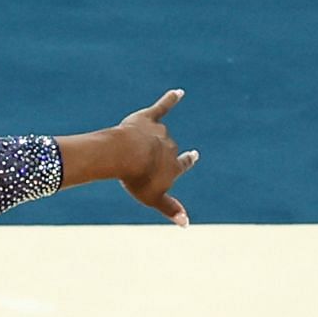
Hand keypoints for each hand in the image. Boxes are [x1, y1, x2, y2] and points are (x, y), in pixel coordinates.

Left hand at [115, 88, 198, 226]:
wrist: (124, 155)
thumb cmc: (137, 179)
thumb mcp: (153, 198)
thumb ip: (171, 209)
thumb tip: (187, 224)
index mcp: (173, 167)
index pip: (183, 164)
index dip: (187, 161)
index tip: (194, 154)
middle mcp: (170, 148)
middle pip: (167, 149)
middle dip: (155, 154)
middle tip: (138, 162)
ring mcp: (160, 132)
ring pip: (158, 133)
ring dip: (149, 137)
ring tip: (130, 148)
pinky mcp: (149, 118)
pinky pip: (162, 107)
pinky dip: (170, 99)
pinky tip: (178, 92)